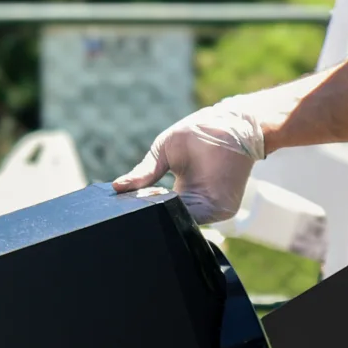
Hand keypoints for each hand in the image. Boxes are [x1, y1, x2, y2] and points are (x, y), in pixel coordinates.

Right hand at [113, 99, 267, 224]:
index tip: (122, 207)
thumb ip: (143, 173)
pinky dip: (179, 216)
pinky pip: (196, 220)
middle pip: (166, 219)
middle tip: (127, 212)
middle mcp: (192, 205)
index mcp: (178, 194)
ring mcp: (207, 209)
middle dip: (148, 216)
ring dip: (161, 217)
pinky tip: (164, 205)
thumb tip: (117, 187)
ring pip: (178, 223)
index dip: (141, 208)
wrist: (231, 124)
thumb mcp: (162, 153)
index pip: (157, 209)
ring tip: (142, 207)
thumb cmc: (197, 133)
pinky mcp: (221, 209)